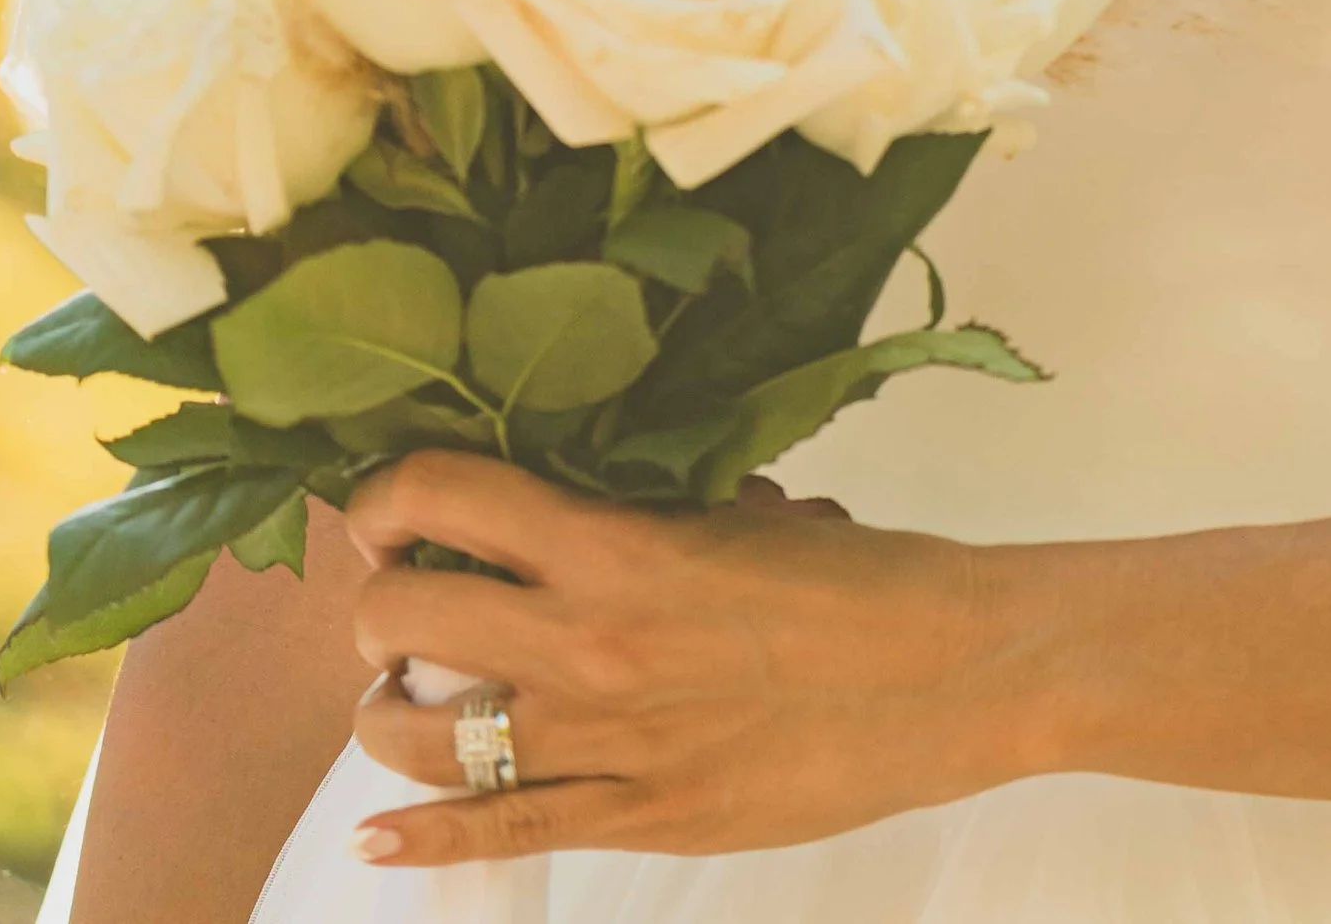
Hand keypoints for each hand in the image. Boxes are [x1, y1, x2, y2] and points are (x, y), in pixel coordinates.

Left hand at [343, 453, 1024, 866]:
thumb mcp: (747, 509)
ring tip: (395, 695)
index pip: (448, 495)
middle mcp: (589, 643)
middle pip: (404, 618)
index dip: (388, 493)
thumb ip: (654, 505)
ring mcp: (608, 743)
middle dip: (379, 605)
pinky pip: (503, 830)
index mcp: (619, 544)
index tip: (382, 502)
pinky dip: (423, 835)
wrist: (955, 674)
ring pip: (424, 734)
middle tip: (398, 597)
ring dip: (387, 711)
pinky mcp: (641, 820)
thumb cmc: (867, 578)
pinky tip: (375, 838)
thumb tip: (597, 497)